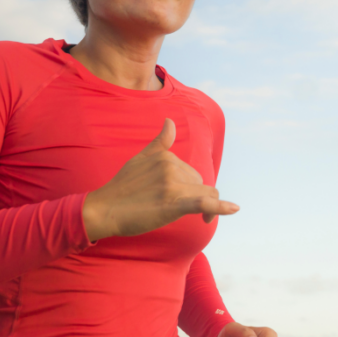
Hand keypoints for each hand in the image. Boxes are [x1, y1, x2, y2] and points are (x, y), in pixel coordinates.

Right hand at [82, 119, 238, 240]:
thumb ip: (160, 142)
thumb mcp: (140, 158)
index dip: (190, 188)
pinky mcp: (173, 204)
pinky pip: (203, 203)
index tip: (180, 199)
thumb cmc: (122, 187)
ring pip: (205, 195)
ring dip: (203, 207)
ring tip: (185, 215)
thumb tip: (170, 121)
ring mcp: (172, 185)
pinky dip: (220, 207)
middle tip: (170, 208)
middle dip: (193, 196)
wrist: (103, 209)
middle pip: (201, 184)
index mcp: (167, 156)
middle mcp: (171, 167)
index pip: (192, 173)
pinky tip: (234, 209)